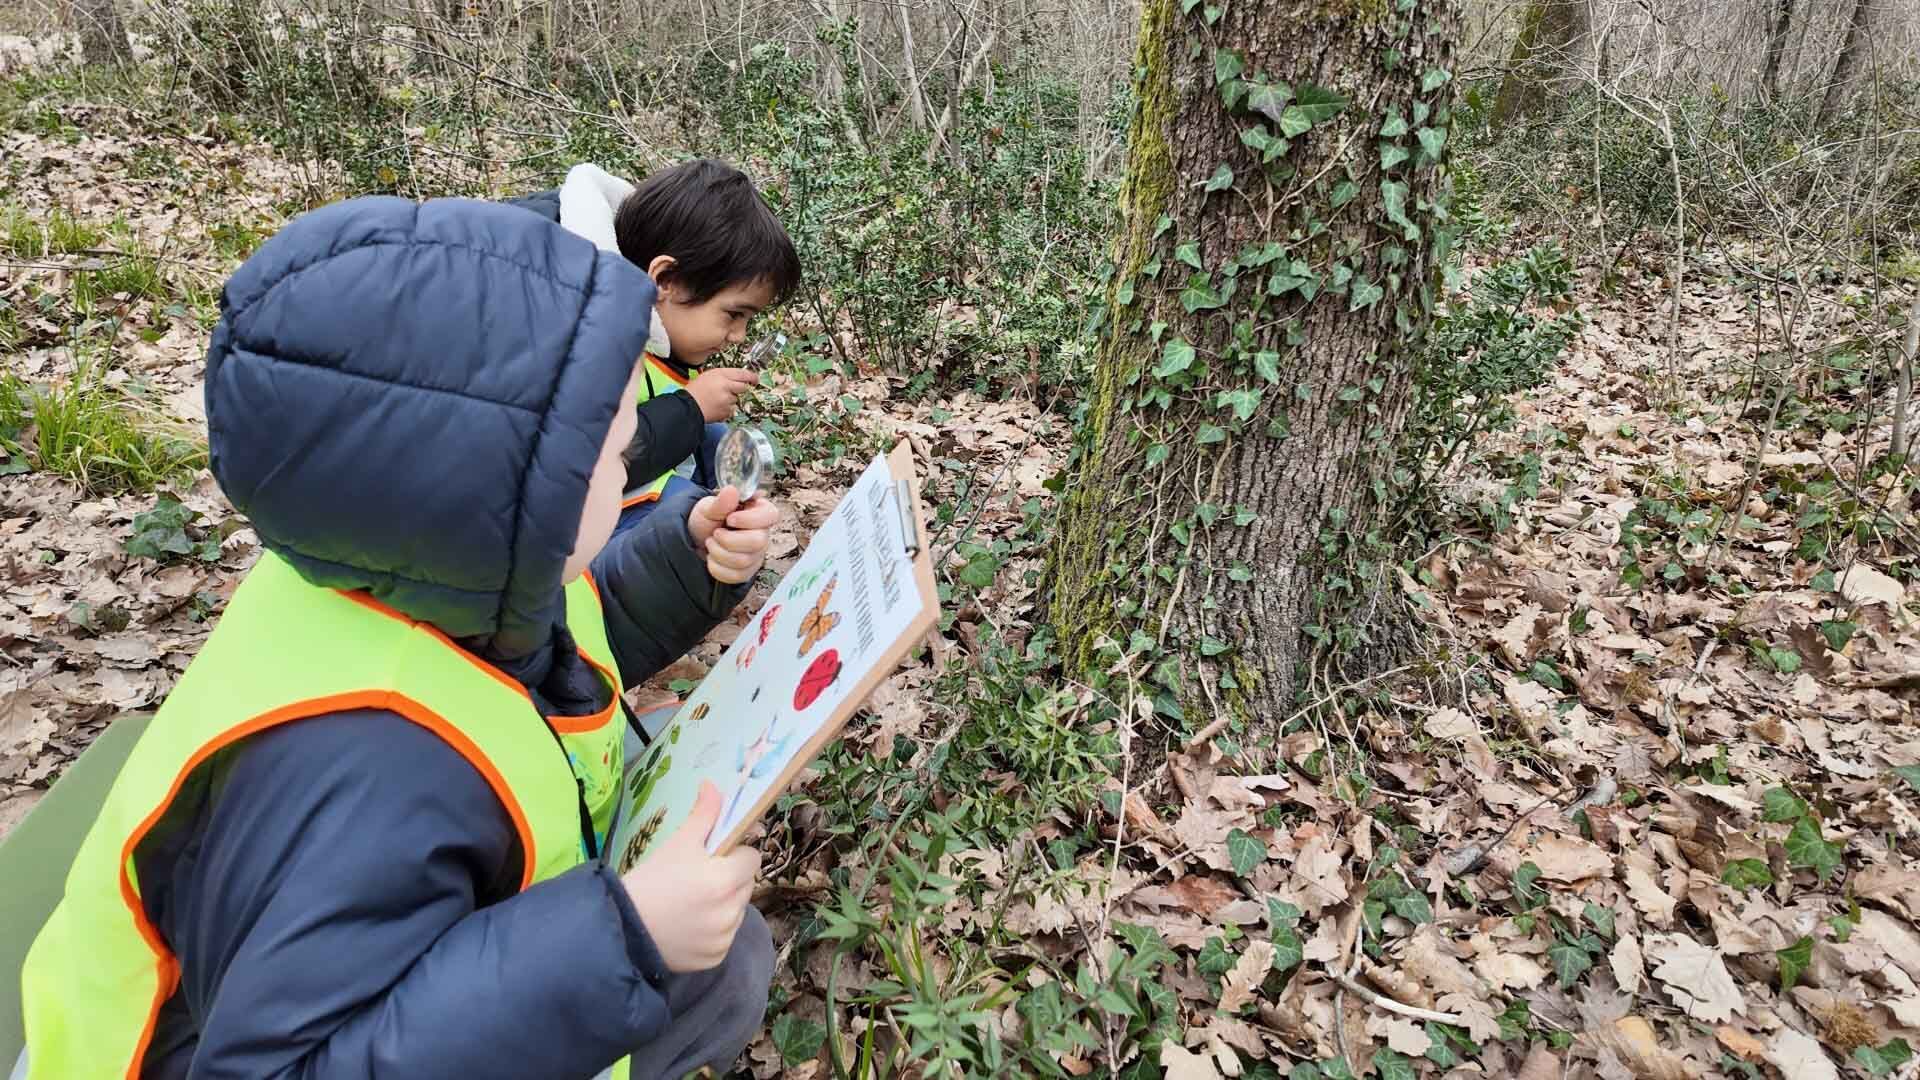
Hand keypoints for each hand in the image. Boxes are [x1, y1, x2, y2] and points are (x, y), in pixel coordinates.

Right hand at [624, 782, 760, 971]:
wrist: (621, 928)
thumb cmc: (650, 880)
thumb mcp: (677, 844)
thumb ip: (704, 815)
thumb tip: (714, 785)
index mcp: (726, 879)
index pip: (751, 858)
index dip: (734, 854)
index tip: (713, 857)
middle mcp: (731, 911)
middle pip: (745, 885)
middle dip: (729, 878)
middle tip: (697, 879)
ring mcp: (724, 938)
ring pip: (736, 911)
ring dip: (722, 905)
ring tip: (689, 903)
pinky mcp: (715, 958)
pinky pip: (724, 937)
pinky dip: (711, 931)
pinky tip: (687, 926)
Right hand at [685, 367, 757, 421]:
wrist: (688, 406)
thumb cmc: (695, 391)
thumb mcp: (708, 375)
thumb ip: (724, 375)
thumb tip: (739, 377)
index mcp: (721, 375)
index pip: (743, 374)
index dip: (751, 376)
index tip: (755, 379)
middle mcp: (726, 386)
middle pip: (744, 387)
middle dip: (740, 388)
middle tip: (731, 390)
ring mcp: (727, 400)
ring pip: (737, 399)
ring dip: (731, 399)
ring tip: (717, 399)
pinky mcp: (727, 411)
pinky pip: (732, 409)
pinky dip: (727, 409)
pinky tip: (717, 406)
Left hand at [689, 487, 779, 584]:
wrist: (696, 539)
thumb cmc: (707, 519)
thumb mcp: (709, 506)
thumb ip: (721, 501)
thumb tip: (732, 490)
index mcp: (759, 512)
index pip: (771, 515)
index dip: (750, 520)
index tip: (730, 519)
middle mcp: (762, 534)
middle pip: (757, 542)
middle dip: (728, 540)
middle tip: (715, 533)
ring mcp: (756, 555)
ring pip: (743, 561)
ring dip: (718, 553)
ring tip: (711, 543)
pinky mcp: (747, 571)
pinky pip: (736, 576)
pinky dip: (717, 568)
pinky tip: (713, 558)